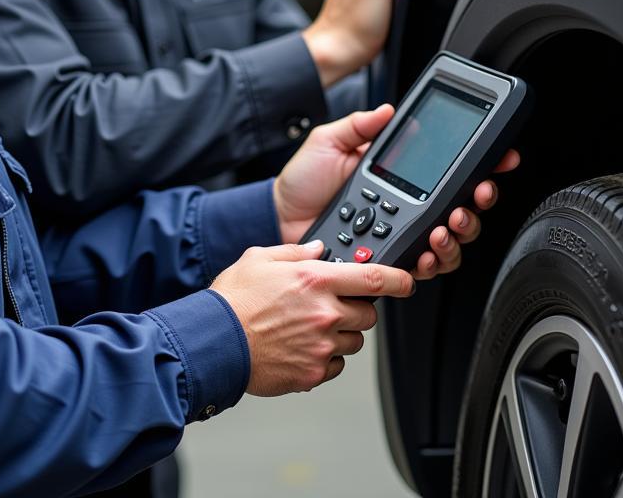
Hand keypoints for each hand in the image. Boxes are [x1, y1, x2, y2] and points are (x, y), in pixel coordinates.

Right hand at [210, 240, 413, 395]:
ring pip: (354, 342)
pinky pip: (336, 365)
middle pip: (368, 315)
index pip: (375, 279)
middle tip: (331, 306)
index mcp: (316, 281)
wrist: (214, 341)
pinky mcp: (313, 374)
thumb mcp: (260, 258)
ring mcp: (321, 346)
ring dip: (341, 334)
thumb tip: (318, 249)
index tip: (408, 281)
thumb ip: (295, 252)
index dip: (399, 279)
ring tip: (308, 328)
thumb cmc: (234, 300)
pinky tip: (300, 347)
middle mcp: (325, 314)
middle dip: (356, 309)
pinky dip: (326, 358)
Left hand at [272, 106, 520, 274]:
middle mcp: (408, 207)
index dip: (481, 167)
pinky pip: (421, 267)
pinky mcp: (388, 260)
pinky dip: (430, 261)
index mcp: (400, 176)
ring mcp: (400, 235)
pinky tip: (427, 251)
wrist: (280, 215)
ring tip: (447, 225)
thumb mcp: (330, 141)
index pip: (449, 172)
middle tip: (476, 196)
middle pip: (462, 210)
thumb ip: (360, 125)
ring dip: (457, 236)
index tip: (501, 159)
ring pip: (449, 243)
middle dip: (478, 204)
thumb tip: (388, 110)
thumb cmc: (304, 180)